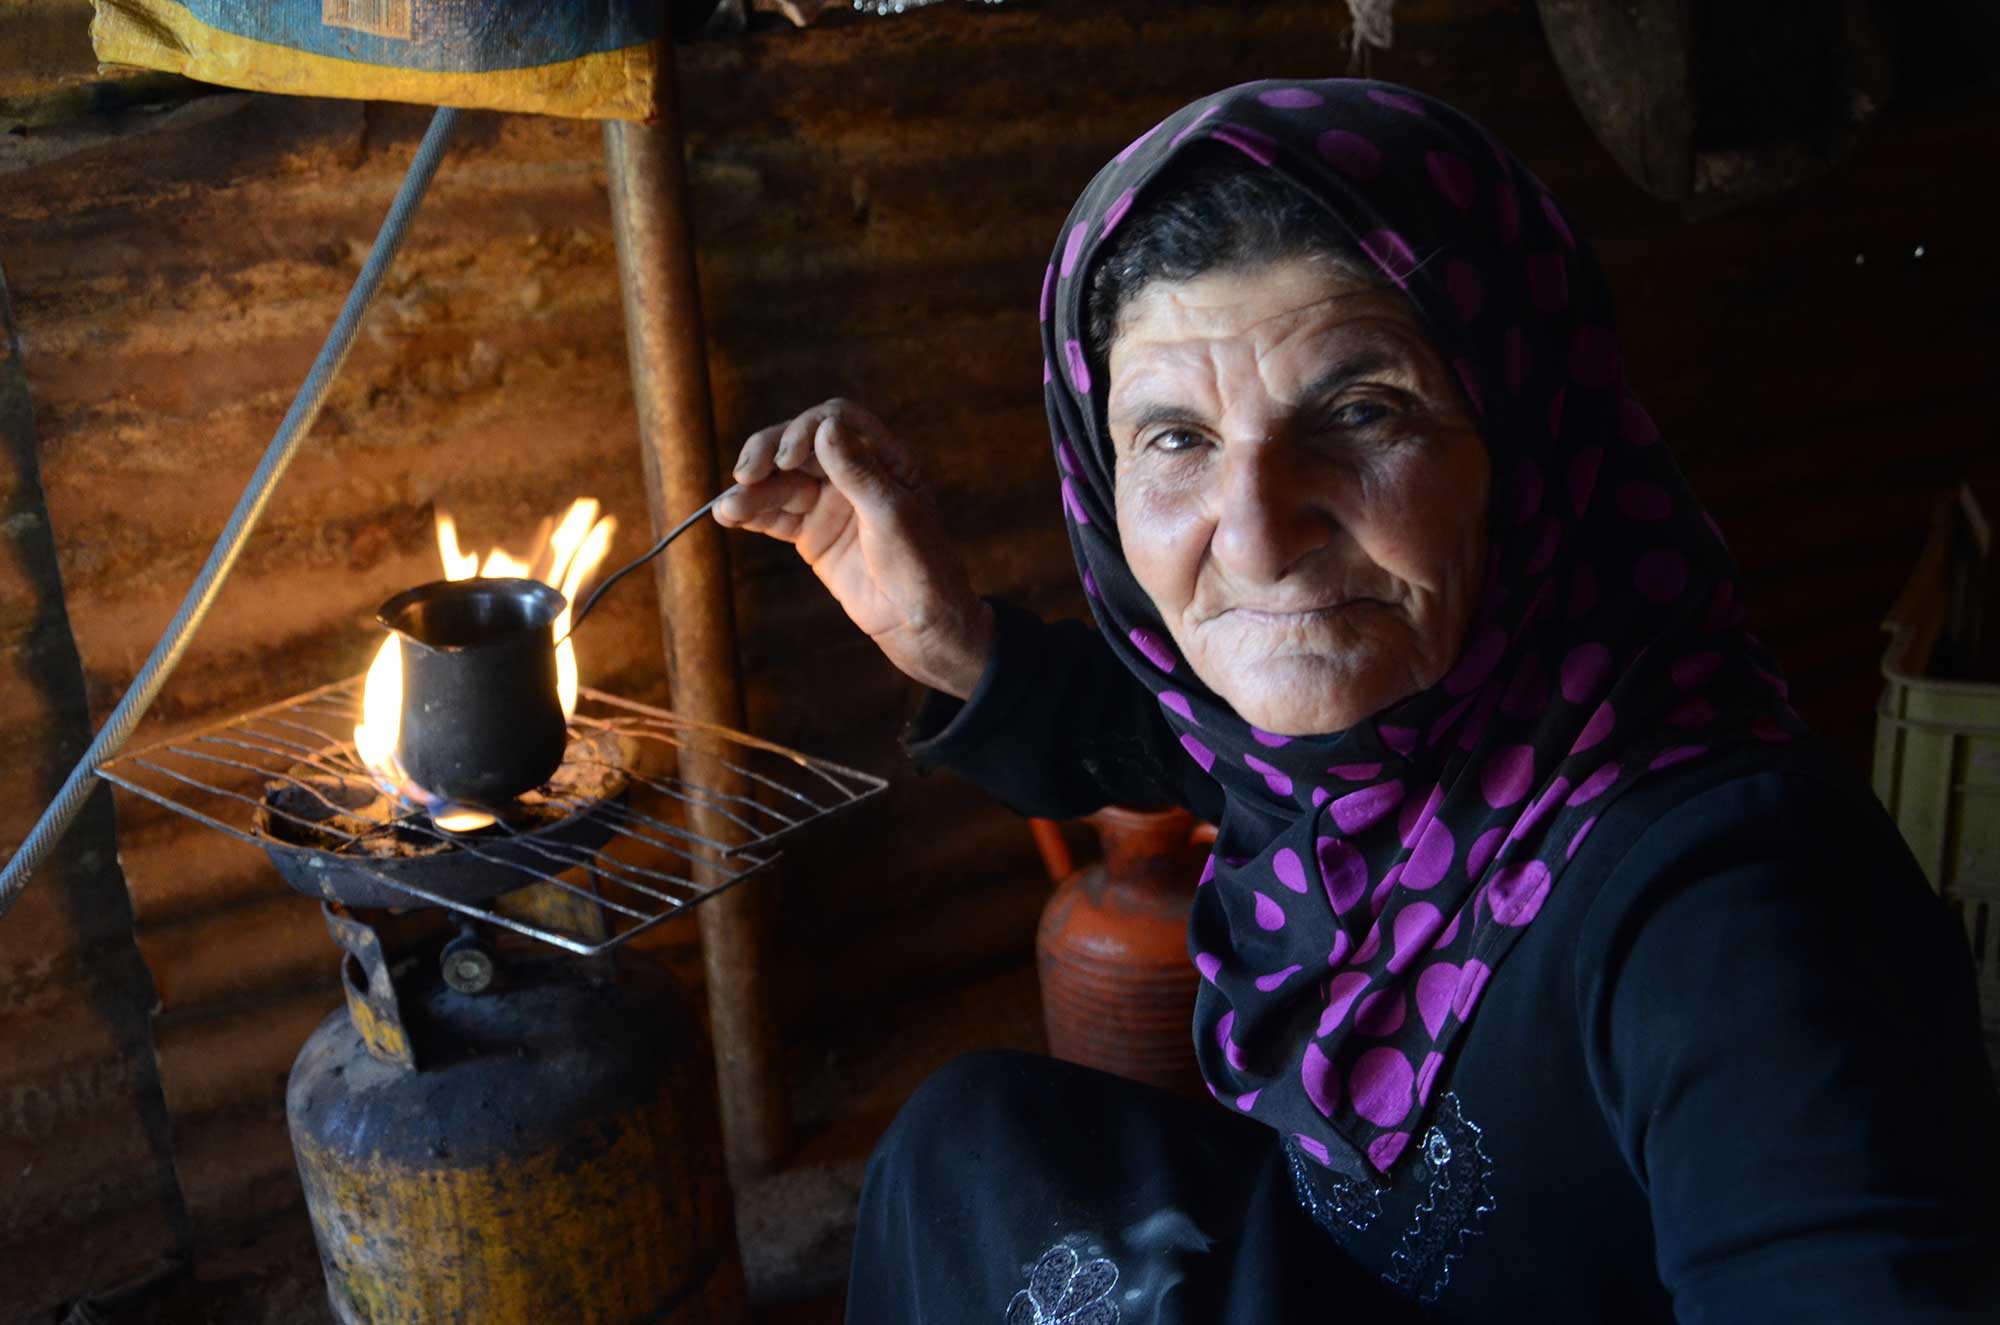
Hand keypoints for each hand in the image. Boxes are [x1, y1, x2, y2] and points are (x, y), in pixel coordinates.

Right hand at [716, 399, 994, 699]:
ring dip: (751, 491)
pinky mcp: (812, 535)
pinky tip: (729, 516)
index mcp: (883, 457)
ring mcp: (829, 503)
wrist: (920, 623)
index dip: (806, 430)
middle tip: (745, 475)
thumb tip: (825, 426)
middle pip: (799, 446)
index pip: (836, 421)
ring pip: (780, 483)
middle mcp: (852, 473)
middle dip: (767, 455)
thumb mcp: (892, 514)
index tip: (787, 458)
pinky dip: (751, 515)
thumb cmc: (922, 565)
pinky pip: (775, 517)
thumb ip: (857, 471)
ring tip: (728, 509)